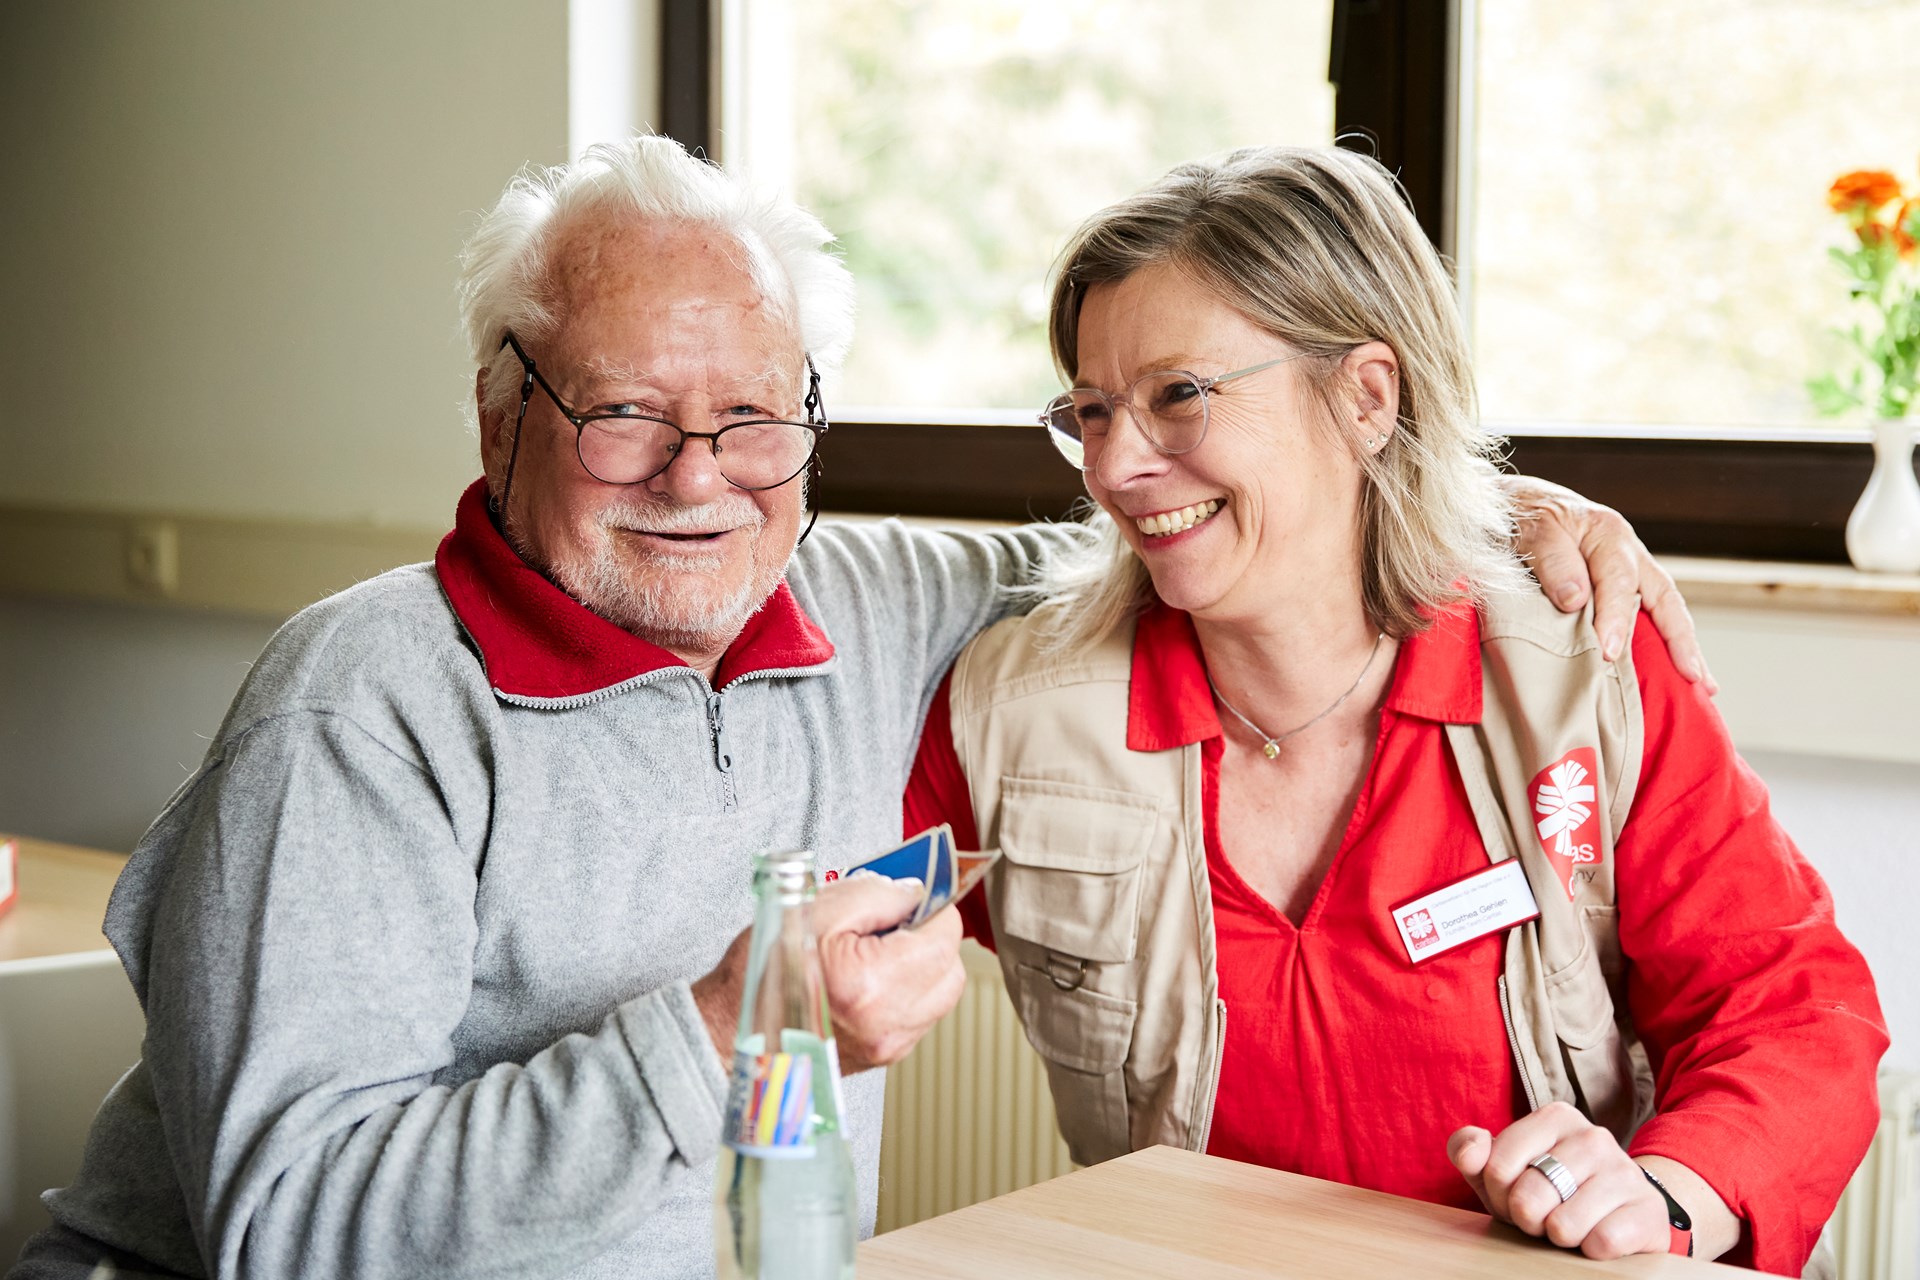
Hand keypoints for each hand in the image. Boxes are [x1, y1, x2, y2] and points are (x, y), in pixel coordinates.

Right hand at [691, 877, 965, 1071]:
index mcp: (872, 983)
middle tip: (895, 925)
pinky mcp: (883, 1055)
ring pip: (940, 995)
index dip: (931, 909)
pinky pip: (919, 1014)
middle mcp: (888, 1023)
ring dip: (922, 967)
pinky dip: (908, 991)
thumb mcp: (815, 909)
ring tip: (879, 953)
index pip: (944, 936)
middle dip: (933, 940)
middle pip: (951, 970)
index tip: (909, 900)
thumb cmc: (762, 971)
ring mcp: (889, 1045)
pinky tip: (872, 979)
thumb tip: (916, 893)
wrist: (731, 1027)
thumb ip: (877, 894)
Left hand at [1447, 1102, 1668, 1260]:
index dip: (1498, 1195)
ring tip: (1570, 1225)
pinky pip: (1600, 1244)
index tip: (1515, 1194)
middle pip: (1528, 1198)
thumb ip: (1469, 1150)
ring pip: (1563, 1226)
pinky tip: (1598, 1236)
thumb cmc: (1550, 1190)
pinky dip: (1590, 1251)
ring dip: (1558, 1238)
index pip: (1496, 1167)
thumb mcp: (1503, 1169)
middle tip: (1543, 1216)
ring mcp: (1625, 1172)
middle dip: (1526, 1220)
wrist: (1622, 1212)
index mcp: (1555, 1117)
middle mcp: (1594, 1136)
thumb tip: (1469, 1153)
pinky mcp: (1648, 1210)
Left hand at [1503, 475, 1716, 693]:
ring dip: (1683, 647)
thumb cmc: (1523, 515)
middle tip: (1692, 678)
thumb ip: (1553, 561)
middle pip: (1664, 598)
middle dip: (1680, 640)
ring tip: (1701, 685)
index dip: (1616, 619)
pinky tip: (1671, 672)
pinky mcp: (1619, 588)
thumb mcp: (1532, 529)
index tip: (1609, 652)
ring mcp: (1629, 571)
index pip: (1618, 582)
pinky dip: (1662, 643)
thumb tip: (1576, 600)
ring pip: (1665, 609)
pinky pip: (1647, 616)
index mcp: (1608, 535)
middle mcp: (1628, 552)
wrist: (1516, 505)